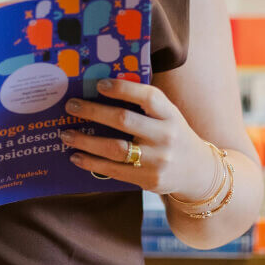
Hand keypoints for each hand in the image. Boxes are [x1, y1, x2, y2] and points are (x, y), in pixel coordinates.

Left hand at [60, 79, 215, 198]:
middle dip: (93, 111)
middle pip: (123, 120)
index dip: (122, 89)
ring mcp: (157, 160)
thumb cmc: (172, 136)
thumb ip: (143, 106)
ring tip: (66, 134)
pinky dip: (91, 163)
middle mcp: (166, 135)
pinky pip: (113, 170)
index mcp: (170, 114)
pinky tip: (76, 156)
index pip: (148, 96)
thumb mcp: (167, 117)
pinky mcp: (148, 180)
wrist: (198, 172)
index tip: (99, 84)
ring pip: (114, 148)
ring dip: (85, 141)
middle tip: (71, 106)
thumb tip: (100, 90)